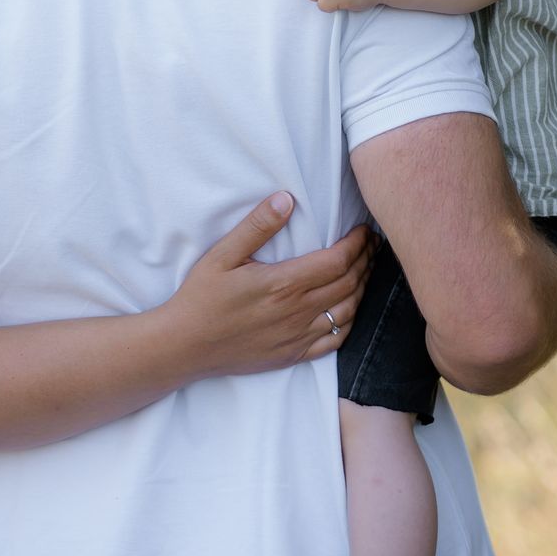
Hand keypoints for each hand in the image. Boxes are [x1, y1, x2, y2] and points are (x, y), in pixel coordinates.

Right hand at [158, 192, 372, 378]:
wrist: (184, 347)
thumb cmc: (200, 297)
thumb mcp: (221, 255)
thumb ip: (256, 227)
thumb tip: (285, 199)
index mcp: (283, 284)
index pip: (337, 261)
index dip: (357, 244)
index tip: (363, 230)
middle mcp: (297, 312)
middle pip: (349, 284)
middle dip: (366, 261)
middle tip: (372, 244)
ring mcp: (298, 337)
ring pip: (348, 312)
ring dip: (363, 289)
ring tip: (366, 270)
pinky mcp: (293, 356)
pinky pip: (335, 341)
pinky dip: (350, 322)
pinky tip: (350, 309)